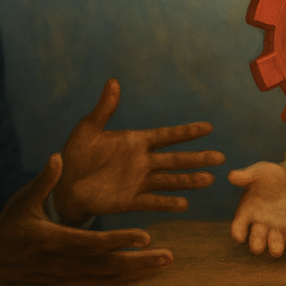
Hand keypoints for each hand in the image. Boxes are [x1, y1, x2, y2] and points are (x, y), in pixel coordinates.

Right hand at [0, 154, 172, 285]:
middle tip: (169, 256)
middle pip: (108, 265)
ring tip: (164, 265)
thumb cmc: (9, 226)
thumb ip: (44, 181)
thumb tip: (58, 157)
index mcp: (55, 240)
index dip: (121, 240)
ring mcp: (66, 277)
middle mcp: (64, 263)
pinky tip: (141, 278)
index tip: (147, 236)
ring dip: (137, 273)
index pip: (94, 243)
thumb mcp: (22, 201)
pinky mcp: (66, 285)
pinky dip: (121, 282)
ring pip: (107, 278)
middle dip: (140, 261)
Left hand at [54, 79, 223, 222]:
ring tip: (210, 179)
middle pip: (176, 159)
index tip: (208, 128)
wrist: (64, 184)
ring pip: (170, 181)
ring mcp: (138, 182)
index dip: (187, 132)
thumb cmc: (76, 154)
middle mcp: (143, 162)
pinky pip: (152, 201)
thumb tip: (113, 81)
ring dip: (189, 180)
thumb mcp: (89, 128)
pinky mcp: (130, 200)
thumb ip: (105, 108)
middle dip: (197, 158)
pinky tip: (183, 204)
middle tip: (221, 158)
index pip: (167, 136)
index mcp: (136, 142)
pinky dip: (167, 203)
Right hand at [228, 162, 285, 256]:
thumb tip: (232, 176)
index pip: (240, 223)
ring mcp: (276, 228)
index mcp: (249, 210)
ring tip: (276, 251)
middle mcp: (261, 223)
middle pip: (256, 236)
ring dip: (275, 246)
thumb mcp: (261, 172)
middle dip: (257, 242)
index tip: (238, 236)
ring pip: (274, 240)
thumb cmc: (272, 178)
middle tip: (257, 248)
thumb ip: (248, 175)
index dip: (238, 230)